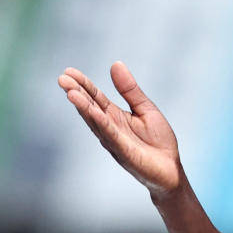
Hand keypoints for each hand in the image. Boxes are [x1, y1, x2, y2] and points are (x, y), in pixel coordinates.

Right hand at [57, 62, 182, 196]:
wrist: (171, 169)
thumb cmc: (158, 141)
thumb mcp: (145, 108)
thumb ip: (130, 90)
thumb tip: (115, 63)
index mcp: (114, 117)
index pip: (95, 98)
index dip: (83, 85)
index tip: (68, 71)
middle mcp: (109, 128)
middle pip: (90, 108)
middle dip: (76, 93)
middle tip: (62, 78)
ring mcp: (114, 141)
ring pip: (96, 122)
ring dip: (83, 108)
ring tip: (70, 92)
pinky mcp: (124, 153)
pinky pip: (112, 136)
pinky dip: (103, 124)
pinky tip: (94, 112)